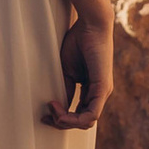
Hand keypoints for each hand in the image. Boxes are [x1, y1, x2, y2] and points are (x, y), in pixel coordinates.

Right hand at [43, 9, 112, 131]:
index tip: (45, 113)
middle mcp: (100, 94)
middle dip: (61, 123)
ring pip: (87, 122)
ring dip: (66, 121)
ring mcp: (103, 92)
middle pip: (83, 122)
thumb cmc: (79, 42)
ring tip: (52, 109)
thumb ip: (66, 89)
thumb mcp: (68, 71)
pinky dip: (74, 117)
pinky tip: (59, 109)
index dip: (61, 118)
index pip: (79, 115)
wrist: (91, 25)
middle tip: (46, 115)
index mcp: (92, 90)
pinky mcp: (103, 88)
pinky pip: (92, 114)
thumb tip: (59, 107)